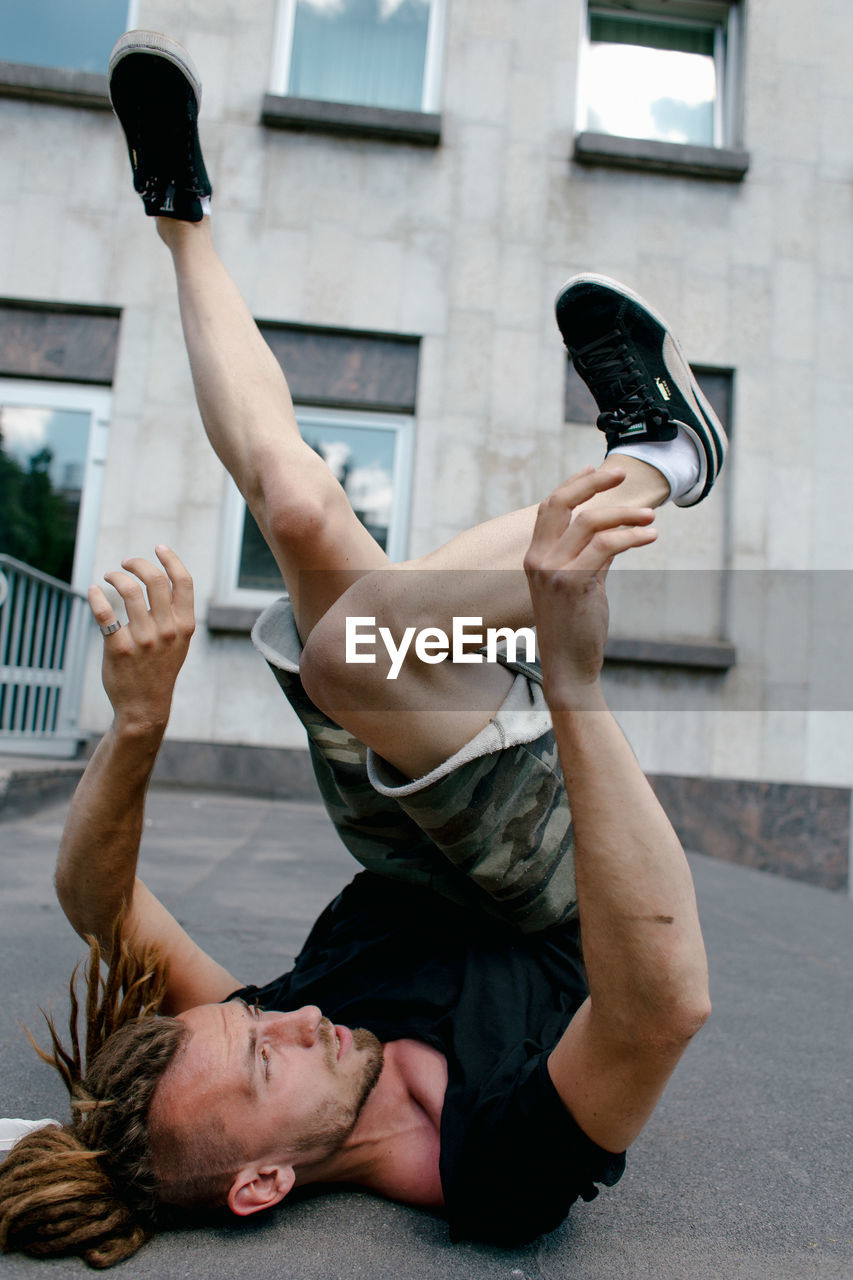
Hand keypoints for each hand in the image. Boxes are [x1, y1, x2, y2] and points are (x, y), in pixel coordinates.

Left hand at [87, 546, 194, 735]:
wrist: (145, 706)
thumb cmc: (160, 669)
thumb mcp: (179, 642)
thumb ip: (175, 613)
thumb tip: (163, 577)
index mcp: (185, 625)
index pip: (183, 581)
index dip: (171, 559)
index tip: (158, 548)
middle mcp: (167, 630)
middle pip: (155, 580)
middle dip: (138, 563)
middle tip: (125, 563)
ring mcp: (143, 640)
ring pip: (129, 590)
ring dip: (115, 576)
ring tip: (109, 577)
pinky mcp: (119, 648)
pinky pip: (105, 612)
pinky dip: (96, 596)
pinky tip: (94, 592)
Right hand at [524, 468, 655, 703]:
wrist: (567, 666)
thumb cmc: (575, 627)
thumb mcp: (582, 584)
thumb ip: (593, 556)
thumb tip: (615, 531)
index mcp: (535, 557)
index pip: (550, 507)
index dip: (574, 484)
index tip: (597, 470)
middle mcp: (538, 559)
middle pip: (561, 502)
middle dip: (593, 483)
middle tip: (622, 474)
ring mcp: (552, 571)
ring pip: (589, 521)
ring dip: (625, 513)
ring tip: (650, 517)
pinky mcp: (572, 583)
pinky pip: (606, 546)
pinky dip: (632, 536)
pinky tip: (650, 536)